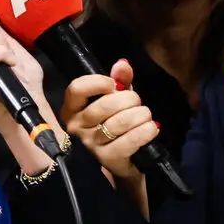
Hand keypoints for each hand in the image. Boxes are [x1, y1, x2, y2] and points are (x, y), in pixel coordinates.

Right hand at [63, 63, 159, 182]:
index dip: (98, 82)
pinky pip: (130, 140)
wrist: (124, 159)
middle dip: (129, 99)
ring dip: (140, 115)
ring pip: (119, 123)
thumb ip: (120, 80)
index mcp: (73, 109)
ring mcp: (91, 145)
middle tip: (137, 103)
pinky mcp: (107, 159)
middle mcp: (76, 127)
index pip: (77, 89)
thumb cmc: (116, 123)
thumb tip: (122, 64)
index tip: (114, 85)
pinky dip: (146, 131)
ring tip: (146, 116)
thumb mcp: (117, 99)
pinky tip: (151, 128)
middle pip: (104, 106)